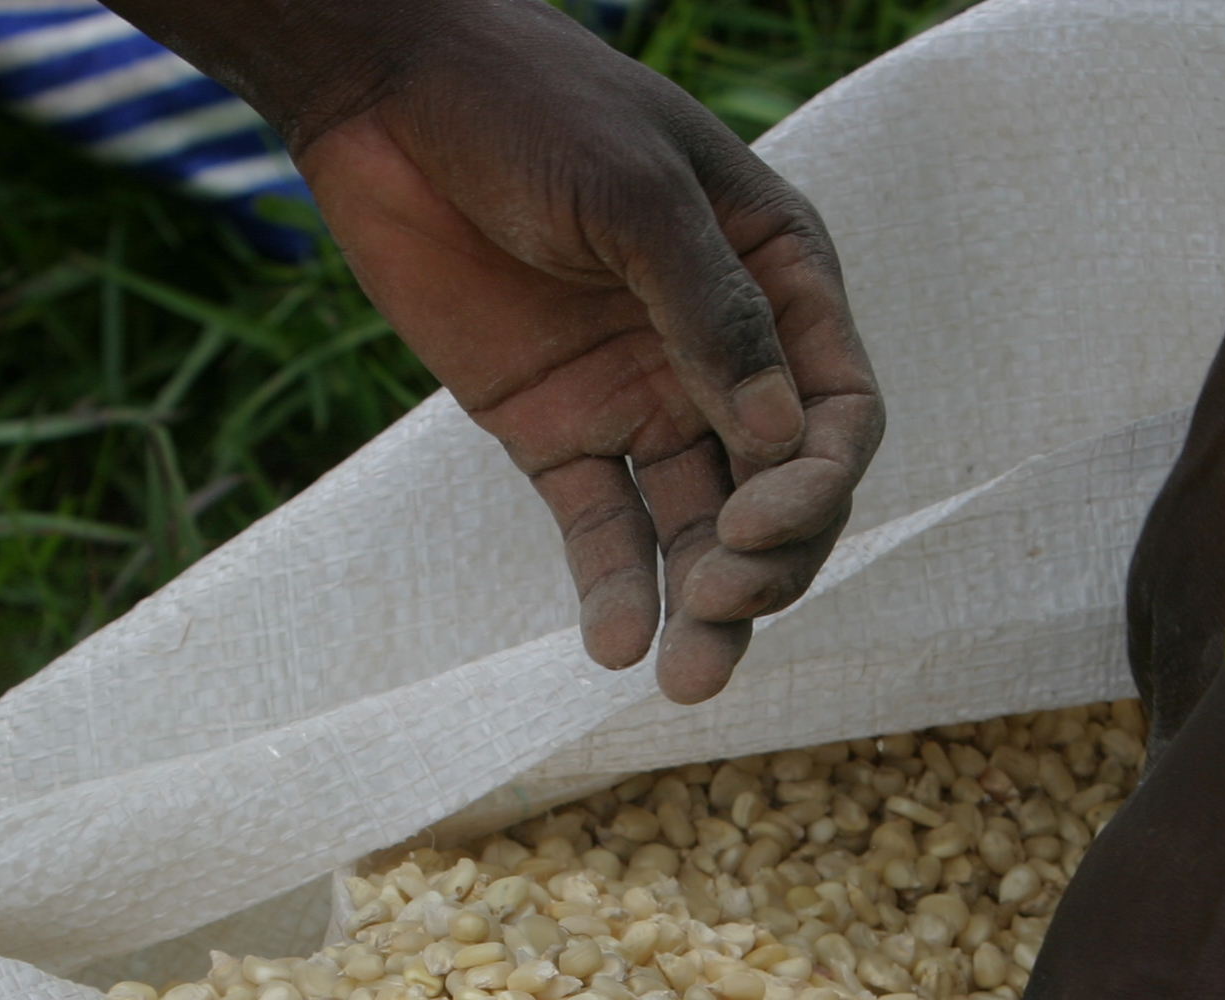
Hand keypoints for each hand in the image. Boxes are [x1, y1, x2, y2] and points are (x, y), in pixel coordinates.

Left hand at [122, 0, 880, 701]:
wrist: (388, 95)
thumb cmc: (534, 110)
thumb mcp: (634, 197)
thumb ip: (709, 313)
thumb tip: (781, 442)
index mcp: (779, 278)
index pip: (836, 414)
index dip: (814, 485)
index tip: (754, 527)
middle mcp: (723, 353)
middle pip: (778, 491)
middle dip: (766, 561)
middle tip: (717, 605)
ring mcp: (641, 397)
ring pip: (698, 527)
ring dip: (701, 605)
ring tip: (683, 679)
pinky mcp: (558, 432)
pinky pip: (605, 528)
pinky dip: (615, 588)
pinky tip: (615, 645)